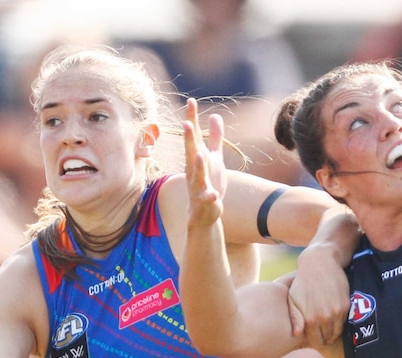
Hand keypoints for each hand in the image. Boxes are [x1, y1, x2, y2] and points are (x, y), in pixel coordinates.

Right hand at [184, 98, 227, 227]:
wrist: (203, 213)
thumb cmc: (208, 181)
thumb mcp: (214, 157)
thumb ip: (215, 137)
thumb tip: (215, 115)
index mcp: (196, 158)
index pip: (194, 136)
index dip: (192, 118)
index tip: (191, 101)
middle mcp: (193, 170)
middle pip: (191, 151)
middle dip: (189, 138)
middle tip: (186, 122)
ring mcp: (197, 185)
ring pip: (196, 174)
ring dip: (198, 164)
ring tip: (200, 154)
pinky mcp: (204, 201)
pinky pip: (207, 198)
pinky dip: (209, 196)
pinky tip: (214, 195)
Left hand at [288, 243, 350, 346]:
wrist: (320, 262)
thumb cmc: (302, 281)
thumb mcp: (293, 299)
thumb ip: (294, 318)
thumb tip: (296, 334)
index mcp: (310, 319)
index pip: (316, 341)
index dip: (315, 341)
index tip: (314, 337)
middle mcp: (324, 318)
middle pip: (328, 338)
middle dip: (324, 338)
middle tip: (321, 333)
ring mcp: (337, 312)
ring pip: (337, 332)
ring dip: (332, 332)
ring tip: (326, 327)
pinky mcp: (346, 305)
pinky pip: (344, 321)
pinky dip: (339, 322)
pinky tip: (332, 317)